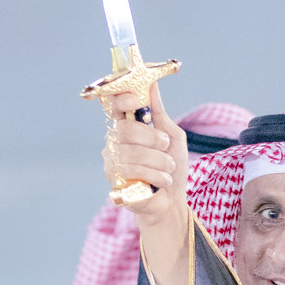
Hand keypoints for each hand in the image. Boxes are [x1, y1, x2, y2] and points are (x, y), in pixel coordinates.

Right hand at [102, 80, 190, 284]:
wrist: (172, 201)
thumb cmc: (171, 167)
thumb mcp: (171, 135)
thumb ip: (159, 111)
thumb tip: (151, 83)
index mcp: (125, 128)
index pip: (112, 106)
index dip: (120, 100)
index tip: (135, 101)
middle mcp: (114, 144)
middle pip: (123, 129)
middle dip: (151, 138)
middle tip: (165, 147)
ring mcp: (111, 165)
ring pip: (131, 153)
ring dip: (159, 161)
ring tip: (168, 169)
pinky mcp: (115, 186)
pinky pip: (133, 174)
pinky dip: (156, 177)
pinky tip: (163, 183)